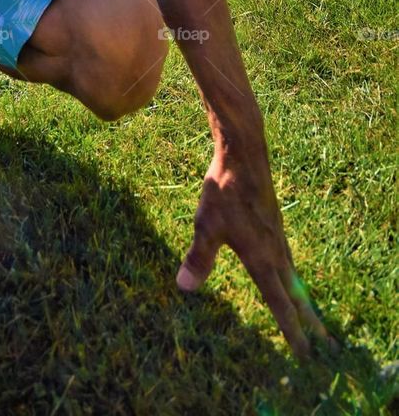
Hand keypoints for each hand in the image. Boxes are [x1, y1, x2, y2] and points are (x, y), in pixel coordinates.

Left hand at [176, 144, 339, 359]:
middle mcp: (276, 251)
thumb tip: (185, 287)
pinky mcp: (275, 223)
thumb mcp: (207, 225)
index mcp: (262, 259)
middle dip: (310, 323)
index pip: (280, 305)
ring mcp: (278, 236)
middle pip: (296, 296)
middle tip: (326, 347)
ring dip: (303, 299)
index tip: (305, 355)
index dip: (292, 332)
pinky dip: (294, 276)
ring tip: (310, 315)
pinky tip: (287, 273)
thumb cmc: (224, 191)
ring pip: (294, 276)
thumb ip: (199, 258)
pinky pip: (289, 258)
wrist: (244, 155)